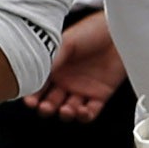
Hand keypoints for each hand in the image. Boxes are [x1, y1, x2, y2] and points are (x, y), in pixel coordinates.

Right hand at [30, 9, 122, 123]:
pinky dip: (85, 116)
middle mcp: (67, 80)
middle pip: (51, 102)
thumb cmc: (92, 31)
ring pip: (69, 110)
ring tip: (66, 109)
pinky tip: (82, 111)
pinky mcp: (100, 94)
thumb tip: (35, 73)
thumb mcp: (66, 42)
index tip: (30, 101)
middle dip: (46, 108)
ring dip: (65, 113)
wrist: (118, 32)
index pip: (39, 87)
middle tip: (45, 107)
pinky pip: (91, 112)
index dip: (33, 96)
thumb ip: (51, 59)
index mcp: (55, 68)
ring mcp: (83, 88)